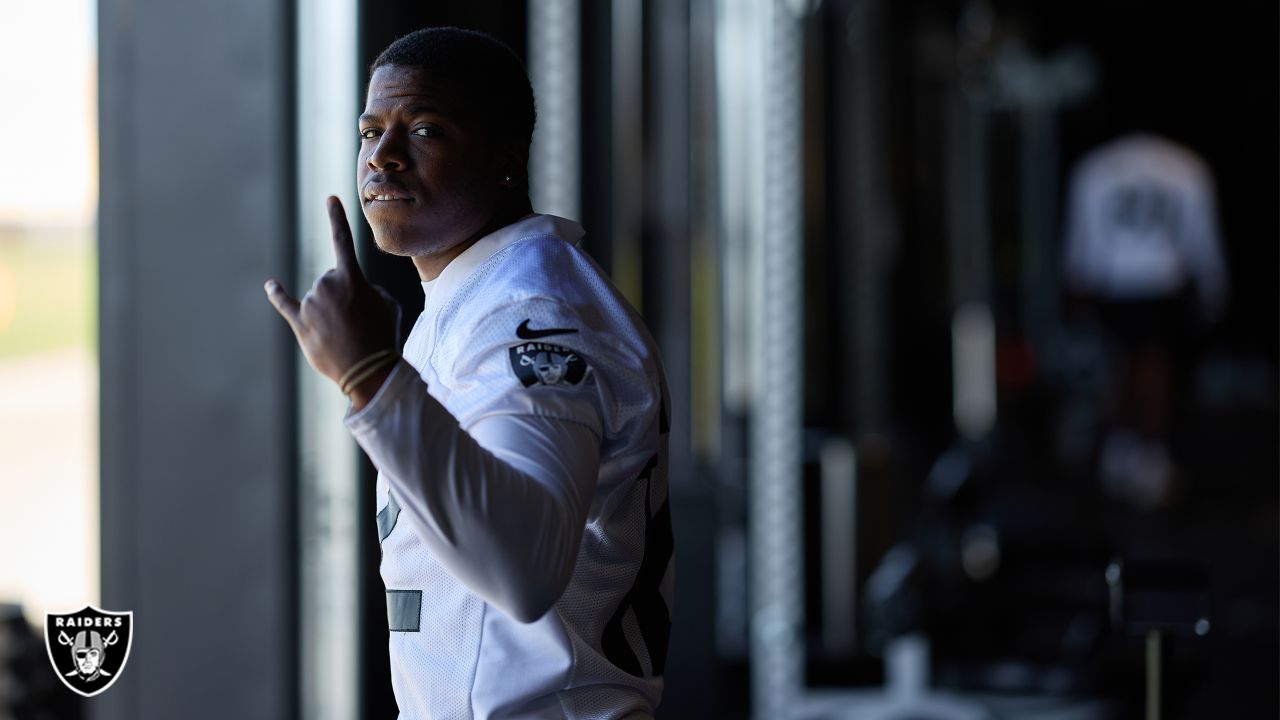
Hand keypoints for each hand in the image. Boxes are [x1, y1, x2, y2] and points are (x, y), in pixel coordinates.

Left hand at [264, 196, 399, 388]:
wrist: (368, 369)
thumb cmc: (383, 334)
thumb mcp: (389, 305)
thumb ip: (369, 290)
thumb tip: (350, 293)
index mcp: (351, 277)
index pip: (342, 240)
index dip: (336, 217)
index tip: (330, 198)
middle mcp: (326, 284)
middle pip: (332, 282)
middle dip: (343, 298)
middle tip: (359, 322)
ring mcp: (310, 303)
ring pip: (318, 299)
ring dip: (330, 313)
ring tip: (346, 335)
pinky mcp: (299, 323)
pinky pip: (285, 303)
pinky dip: (277, 295)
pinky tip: (271, 286)